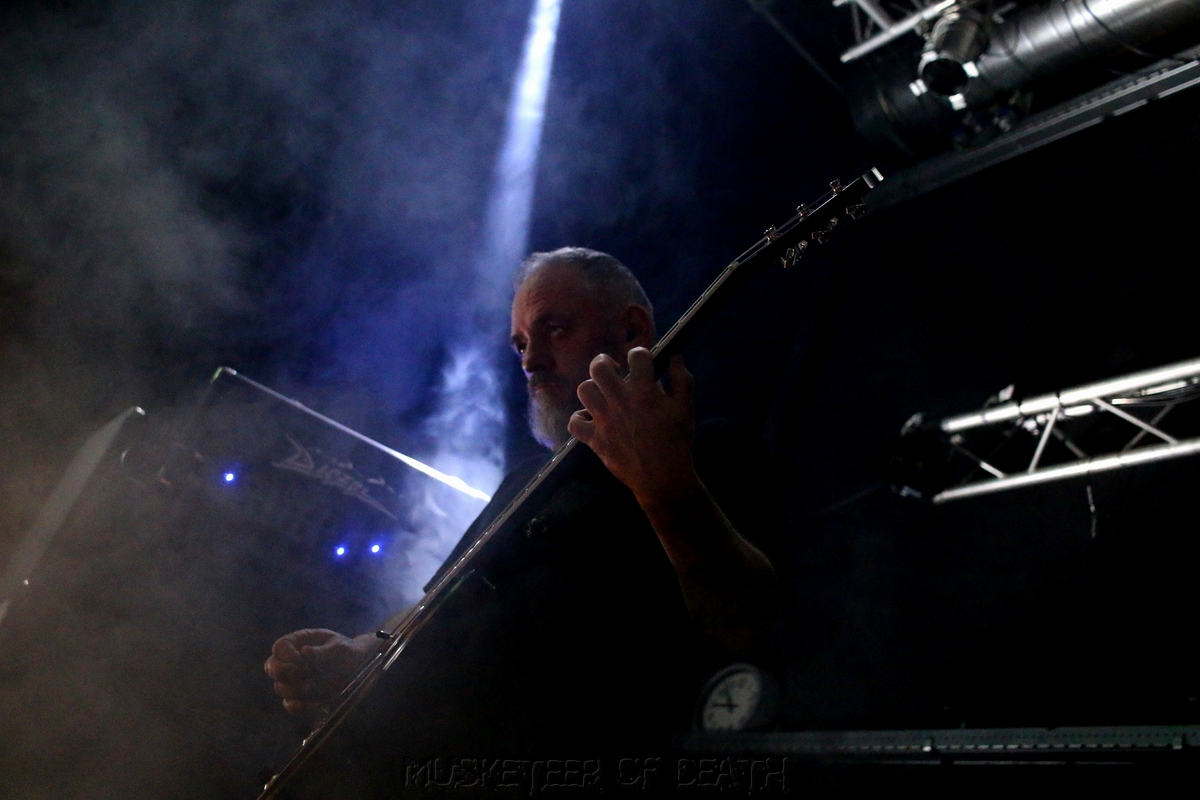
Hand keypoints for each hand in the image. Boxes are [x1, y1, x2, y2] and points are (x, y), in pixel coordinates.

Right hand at [263, 628, 377, 717]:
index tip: (302, 657)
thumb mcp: (339, 648)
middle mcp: (292, 661)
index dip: (287, 654)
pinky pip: (289, 704)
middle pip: (272, 667)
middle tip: (304, 672)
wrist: (360, 667)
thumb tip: (304, 652)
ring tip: (310, 686)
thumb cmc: (348, 651)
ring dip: (293, 689)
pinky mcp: (302, 697)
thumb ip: (322, 651)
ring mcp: (295, 679)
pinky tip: (304, 704)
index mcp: (299, 642)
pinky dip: (295, 706)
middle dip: (286, 672)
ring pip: (280, 687)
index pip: (279, 647)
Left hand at [568, 348, 699, 506]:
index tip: (642, 361)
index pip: (636, 356)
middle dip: (605, 362)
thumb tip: (675, 357)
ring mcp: (603, 421)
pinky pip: (574, 423)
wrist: (662, 478)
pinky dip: (580, 418)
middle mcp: (620, 402)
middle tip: (613, 369)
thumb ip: (682, 379)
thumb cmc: (676, 442)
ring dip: (593, 388)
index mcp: (644, 392)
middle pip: (599, 368)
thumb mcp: (685, 408)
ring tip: (603, 394)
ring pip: (584, 390)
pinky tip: (591, 418)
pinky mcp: (594, 439)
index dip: (639, 354)